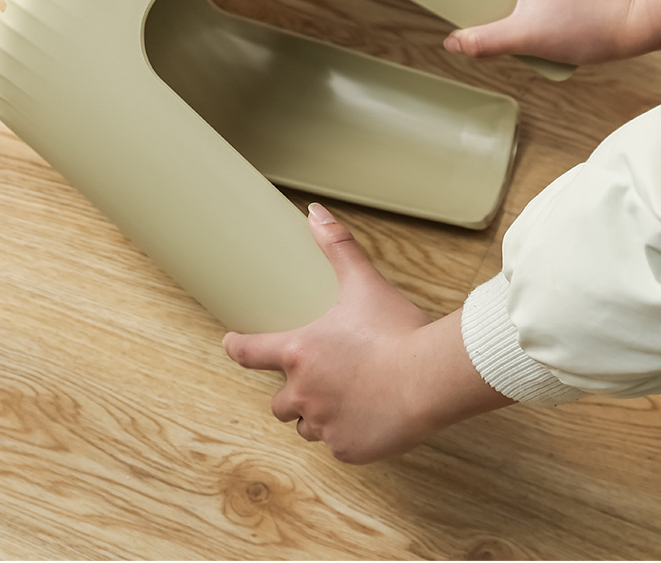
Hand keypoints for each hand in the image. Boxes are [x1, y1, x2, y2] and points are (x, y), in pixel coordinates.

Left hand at [223, 204, 511, 463]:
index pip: (250, 352)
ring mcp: (325, 424)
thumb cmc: (397, 331)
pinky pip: (337, 445)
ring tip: (343, 399)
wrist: (430, 378)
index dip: (237, 347)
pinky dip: (345, 434)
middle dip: (291, 393)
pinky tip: (366, 419)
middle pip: (278, 402)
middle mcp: (303, 392)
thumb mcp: (363, 282)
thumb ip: (337, 247)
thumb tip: (314, 212)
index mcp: (299, 353)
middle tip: (315, 379)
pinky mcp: (348, 449)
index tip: (230, 343)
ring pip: (306, 426)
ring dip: (316, 415)